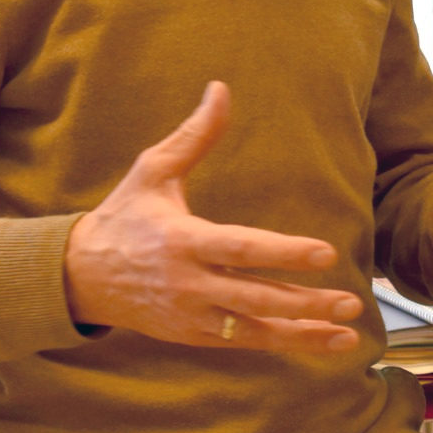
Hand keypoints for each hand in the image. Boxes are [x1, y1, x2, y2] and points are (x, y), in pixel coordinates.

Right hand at [64, 82, 362, 352]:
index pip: (241, 249)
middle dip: (306, 302)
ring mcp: (192, 316)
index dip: (284, 252)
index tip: (325, 253)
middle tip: (352, 299)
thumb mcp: (152, 170)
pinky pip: (247, 343)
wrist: (80, 277)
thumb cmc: (124, 216)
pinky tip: (322, 339)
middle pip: (256, 297)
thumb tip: (221, 89)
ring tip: (348, 331)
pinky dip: (285, 343)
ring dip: (305, 331)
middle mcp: (189, 284)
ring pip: (256, 330)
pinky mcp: (194, 336)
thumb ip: (194, 135)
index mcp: (182, 240)